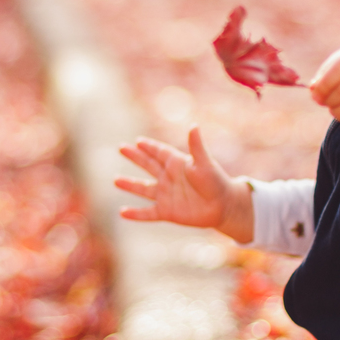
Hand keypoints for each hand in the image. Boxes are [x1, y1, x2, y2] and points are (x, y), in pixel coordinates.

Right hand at [115, 127, 254, 242]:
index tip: (138, 140)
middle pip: (148, 165)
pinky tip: (122, 213)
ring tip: (116, 180)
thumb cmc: (216, 182)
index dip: (149, 146)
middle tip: (121, 148)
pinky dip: (136, 214)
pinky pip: (148, 213)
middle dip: (135, 157)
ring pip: (144, 189)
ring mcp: (167, 195)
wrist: (223, 207)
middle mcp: (170, 178)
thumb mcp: (204, 163)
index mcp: (178, 164)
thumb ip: (196, 146)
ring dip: (130, 184)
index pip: (160, 152)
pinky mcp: (167, 212)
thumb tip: (194, 126)